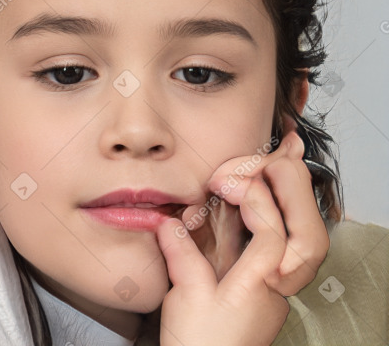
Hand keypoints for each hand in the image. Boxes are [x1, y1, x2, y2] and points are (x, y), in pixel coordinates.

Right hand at [156, 115, 329, 345]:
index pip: (275, 236)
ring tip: (288, 150)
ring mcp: (280, 277)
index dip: (253, 201)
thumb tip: (168, 222)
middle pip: (309, 232)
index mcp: (261, 288)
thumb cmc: (202, 344)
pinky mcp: (271, 271)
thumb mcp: (187, 297)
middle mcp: (280, 282)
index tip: (223, 181)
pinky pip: (290, 230)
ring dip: (297, 190)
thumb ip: (181, 255)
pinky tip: (278, 178)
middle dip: (292, 188)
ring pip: (307, 232)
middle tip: (275, 153)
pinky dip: (287, 200)